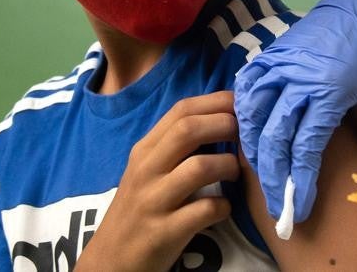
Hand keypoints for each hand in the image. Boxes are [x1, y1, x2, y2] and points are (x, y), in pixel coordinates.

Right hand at [77, 91, 240, 271]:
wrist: (110, 260)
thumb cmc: (140, 209)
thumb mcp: (149, 170)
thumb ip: (176, 146)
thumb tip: (222, 117)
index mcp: (145, 150)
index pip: (181, 110)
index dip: (217, 102)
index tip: (243, 104)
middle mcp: (146, 170)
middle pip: (188, 130)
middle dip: (225, 125)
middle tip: (246, 136)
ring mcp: (153, 201)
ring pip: (199, 167)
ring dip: (228, 165)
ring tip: (235, 173)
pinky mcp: (163, 232)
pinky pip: (204, 210)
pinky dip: (223, 206)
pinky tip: (223, 208)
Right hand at [234, 0, 356, 222]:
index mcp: (329, 90)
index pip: (305, 147)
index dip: (299, 182)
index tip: (297, 209)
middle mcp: (297, 78)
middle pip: (274, 137)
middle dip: (273, 177)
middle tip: (277, 207)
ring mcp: (280, 63)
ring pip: (252, 114)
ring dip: (253, 149)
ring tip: (259, 176)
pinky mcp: (271, 53)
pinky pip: (247, 88)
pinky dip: (243, 114)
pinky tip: (247, 135)